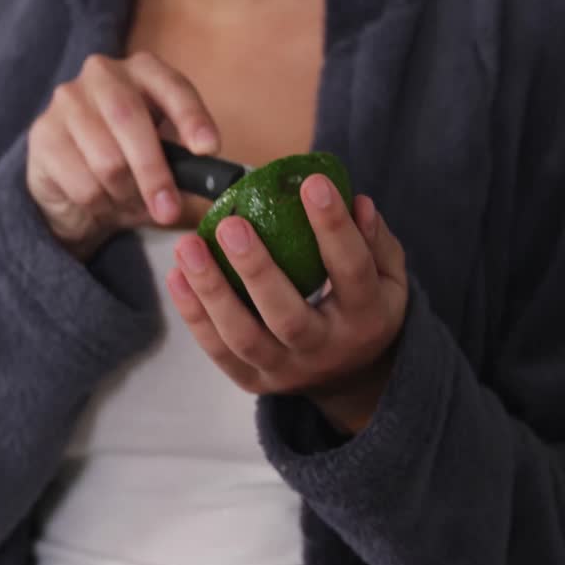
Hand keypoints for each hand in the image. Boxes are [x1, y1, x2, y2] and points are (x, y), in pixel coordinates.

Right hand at [26, 52, 219, 260]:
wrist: (71, 192)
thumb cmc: (129, 171)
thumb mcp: (166, 168)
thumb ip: (190, 174)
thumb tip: (220, 191)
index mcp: (144, 72)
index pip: (173, 87)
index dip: (192, 118)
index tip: (208, 149)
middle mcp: (103, 74)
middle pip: (131, 122)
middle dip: (154, 174)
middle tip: (167, 211)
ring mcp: (67, 101)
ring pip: (106, 159)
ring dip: (123, 194)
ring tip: (127, 202)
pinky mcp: (42, 134)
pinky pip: (81, 181)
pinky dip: (98, 203)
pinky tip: (99, 201)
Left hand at [167, 176, 408, 433]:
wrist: (350, 379)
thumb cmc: (365, 309)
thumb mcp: (388, 278)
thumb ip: (375, 240)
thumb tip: (357, 201)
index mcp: (366, 320)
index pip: (352, 271)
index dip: (334, 228)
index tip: (313, 183)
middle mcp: (325, 351)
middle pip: (287, 317)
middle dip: (256, 269)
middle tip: (232, 223)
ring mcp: (285, 371)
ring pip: (242, 338)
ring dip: (211, 291)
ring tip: (188, 246)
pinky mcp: (252, 381)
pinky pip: (217, 350)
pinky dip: (193, 314)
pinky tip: (176, 275)